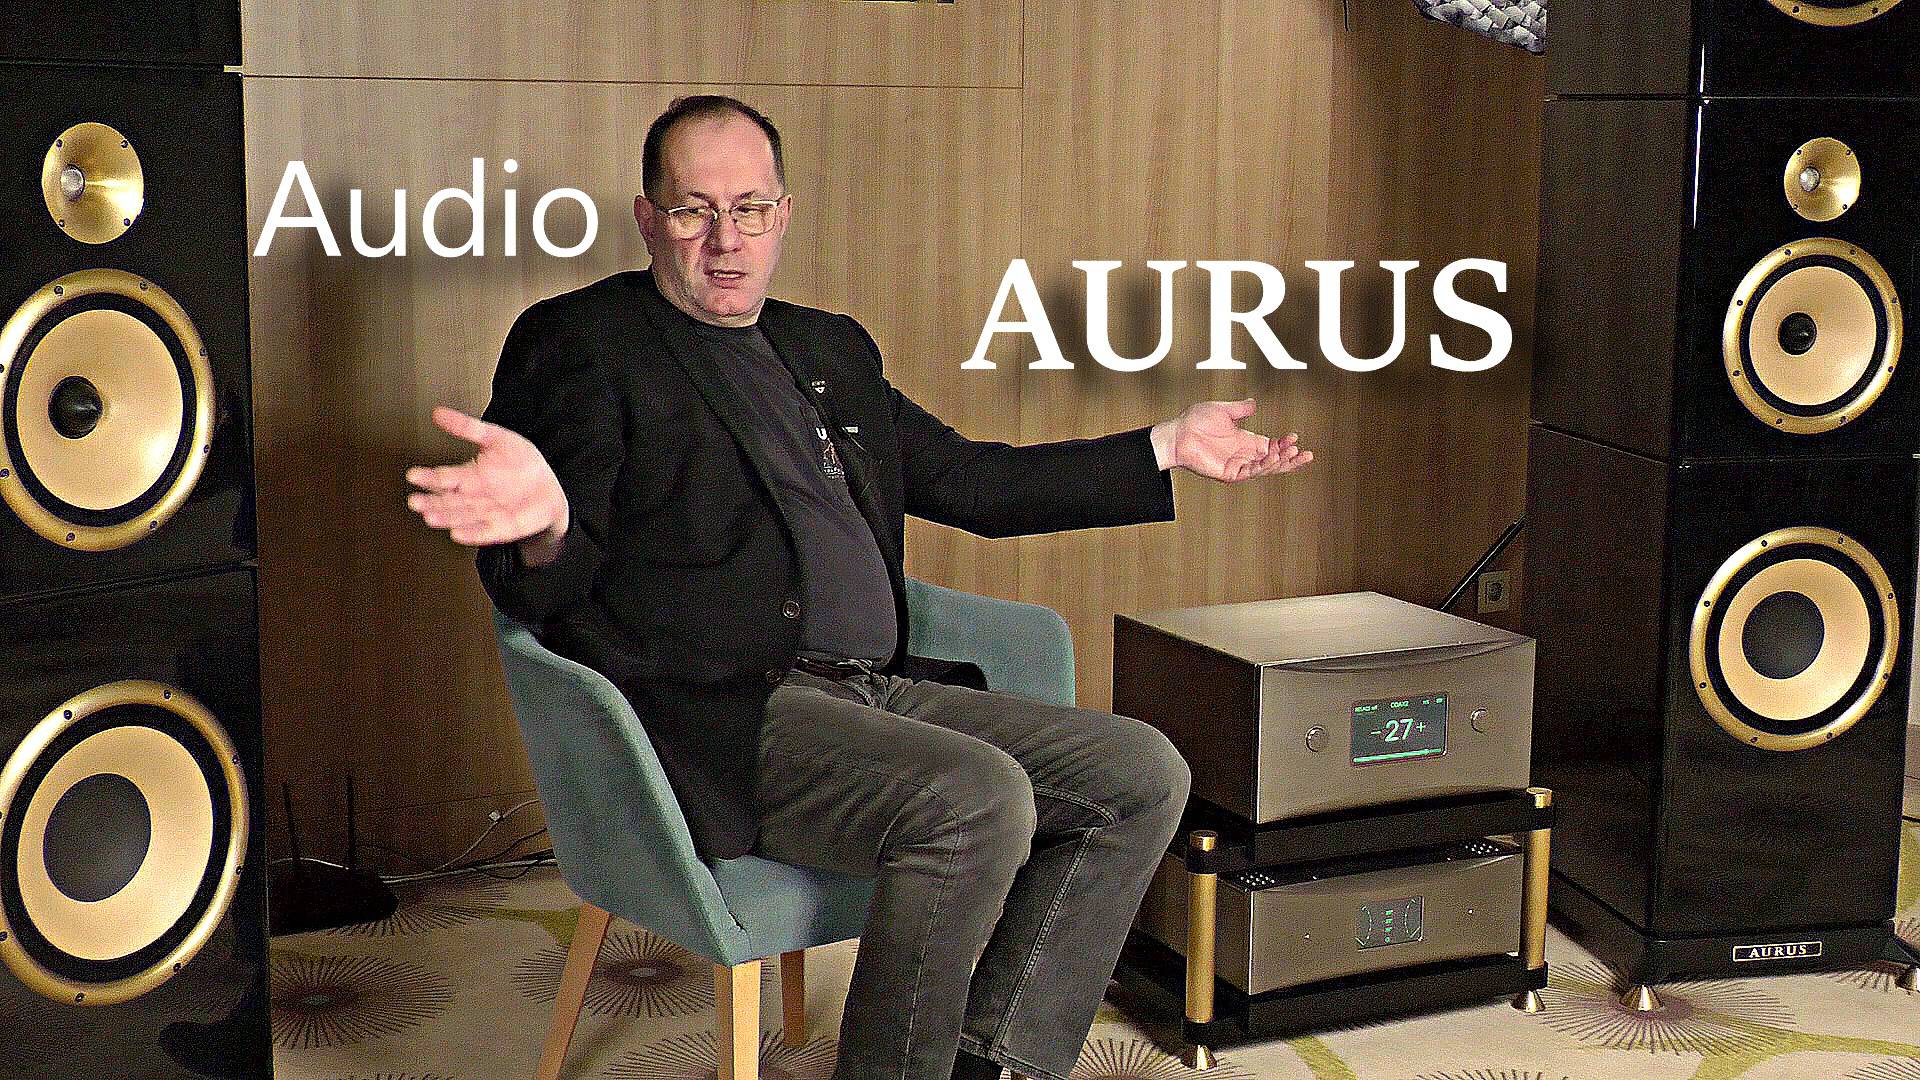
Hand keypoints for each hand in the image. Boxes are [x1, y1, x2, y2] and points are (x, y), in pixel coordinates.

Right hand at [405, 406, 568, 546]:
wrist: (549, 487)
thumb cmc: (521, 463)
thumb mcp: (496, 438)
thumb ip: (468, 427)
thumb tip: (439, 413)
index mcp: (469, 476)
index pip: (444, 477)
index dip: (429, 477)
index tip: (413, 475)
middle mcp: (473, 497)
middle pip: (447, 500)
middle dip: (431, 502)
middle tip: (415, 501)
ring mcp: (486, 513)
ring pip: (461, 517)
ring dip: (446, 518)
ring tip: (430, 517)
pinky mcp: (501, 528)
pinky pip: (484, 532)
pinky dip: (472, 534)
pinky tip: (457, 534)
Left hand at [1150, 398, 1312, 482]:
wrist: (1177, 433)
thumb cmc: (1195, 421)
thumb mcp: (1223, 410)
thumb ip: (1240, 409)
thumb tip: (1254, 403)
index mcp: (1245, 442)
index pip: (1272, 446)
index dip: (1285, 444)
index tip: (1295, 437)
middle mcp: (1243, 455)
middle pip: (1274, 461)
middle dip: (1292, 459)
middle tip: (1308, 455)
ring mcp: (1237, 465)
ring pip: (1266, 468)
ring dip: (1281, 462)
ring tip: (1294, 454)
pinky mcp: (1228, 473)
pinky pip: (1251, 472)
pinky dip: (1264, 466)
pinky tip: (1274, 458)